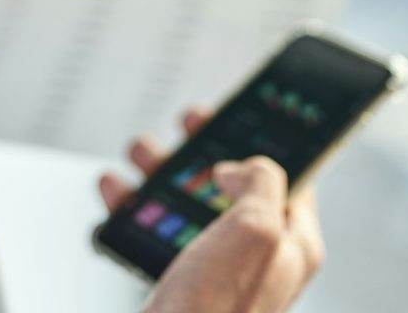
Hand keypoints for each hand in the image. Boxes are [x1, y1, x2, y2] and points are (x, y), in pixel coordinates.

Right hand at [98, 108, 325, 312]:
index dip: (266, 141)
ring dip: (163, 173)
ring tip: (141, 152)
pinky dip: (133, 208)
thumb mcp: (256, 228)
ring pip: (191, 207)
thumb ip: (262, 182)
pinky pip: (156, 237)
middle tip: (187, 124)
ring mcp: (218, 275)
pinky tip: (115, 190)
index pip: (293, 179)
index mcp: (292, 245)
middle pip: (234, 186)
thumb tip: (239, 169)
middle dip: (205, 150)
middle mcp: (259, 259)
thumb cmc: (216, 312)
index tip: (243, 114)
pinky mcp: (181, 290)